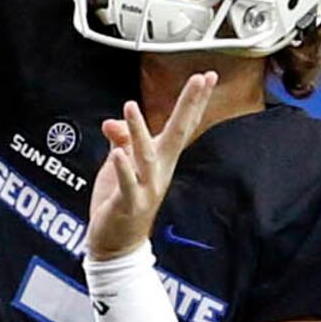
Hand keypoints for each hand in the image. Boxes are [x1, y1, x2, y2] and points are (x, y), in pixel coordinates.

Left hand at [87, 72, 221, 259]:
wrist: (117, 244)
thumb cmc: (120, 202)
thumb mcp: (119, 165)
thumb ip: (120, 140)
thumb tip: (112, 122)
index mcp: (160, 159)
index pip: (181, 125)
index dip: (193, 101)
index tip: (207, 77)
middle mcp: (159, 171)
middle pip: (177, 134)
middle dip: (188, 106)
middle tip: (201, 80)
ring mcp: (146, 188)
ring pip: (146, 155)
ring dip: (139, 130)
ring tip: (130, 105)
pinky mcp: (129, 203)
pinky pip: (127, 183)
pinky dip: (124, 168)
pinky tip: (119, 152)